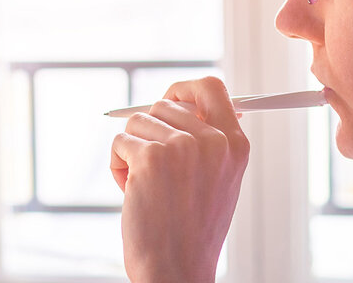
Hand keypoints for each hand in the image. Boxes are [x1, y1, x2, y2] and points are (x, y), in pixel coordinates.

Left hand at [109, 77, 250, 281]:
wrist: (176, 269)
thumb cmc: (191, 231)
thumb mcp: (218, 180)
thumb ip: (209, 141)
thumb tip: (184, 102)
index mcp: (235, 145)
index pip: (211, 88)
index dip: (183, 89)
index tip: (168, 99)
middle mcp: (213, 141)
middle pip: (164, 104)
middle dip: (149, 132)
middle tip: (153, 169)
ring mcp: (182, 147)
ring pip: (138, 122)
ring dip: (132, 151)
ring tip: (146, 186)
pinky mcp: (150, 157)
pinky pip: (120, 142)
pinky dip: (118, 166)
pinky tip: (132, 193)